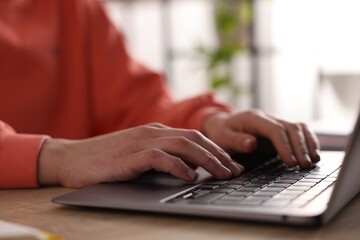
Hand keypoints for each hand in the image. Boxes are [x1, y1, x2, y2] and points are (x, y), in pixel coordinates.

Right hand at [38, 123, 242, 187]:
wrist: (72, 158)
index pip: (194, 137)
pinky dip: (179, 166)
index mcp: (156, 131)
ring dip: (207, 160)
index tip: (231, 164)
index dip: (216, 150)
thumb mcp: (139, 154)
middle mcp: (153, 132)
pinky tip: (191, 176)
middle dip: (219, 154)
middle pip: (195, 139)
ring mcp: (142, 141)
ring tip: (222, 174)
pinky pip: (161, 158)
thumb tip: (189, 168)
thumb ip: (162, 156)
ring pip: (183, 145)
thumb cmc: (106, 159)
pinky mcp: (131, 155)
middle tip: (235, 170)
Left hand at [203, 110, 320, 168]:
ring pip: (298, 128)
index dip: (285, 146)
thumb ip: (236, 140)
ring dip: (308, 143)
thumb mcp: (222, 137)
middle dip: (300, 147)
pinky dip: (308, 141)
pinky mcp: (280, 131)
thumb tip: (252, 144)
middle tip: (305, 166)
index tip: (291, 162)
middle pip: (291, 128)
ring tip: (313, 161)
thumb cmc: (221, 132)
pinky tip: (313, 154)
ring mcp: (276, 123)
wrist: (222, 125)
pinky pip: (299, 132)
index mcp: (254, 118)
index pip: (275, 130)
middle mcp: (268, 118)